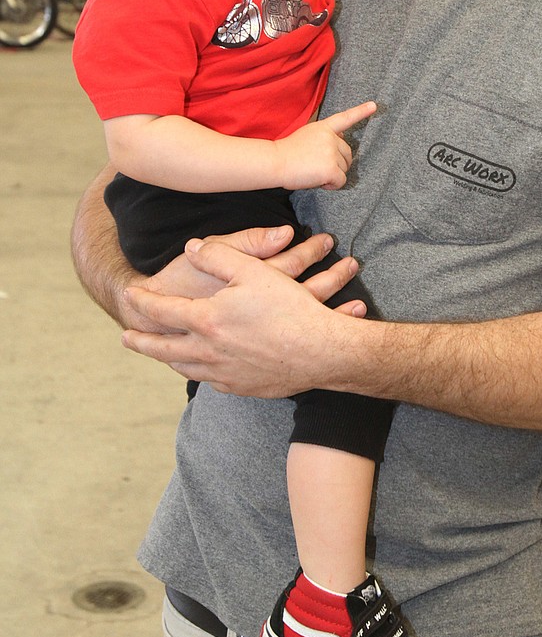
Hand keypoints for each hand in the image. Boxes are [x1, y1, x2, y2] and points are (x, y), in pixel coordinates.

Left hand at [121, 236, 366, 394]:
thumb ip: (218, 255)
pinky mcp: (242, 387)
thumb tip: (192, 249)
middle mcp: (208, 351)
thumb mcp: (252, 269)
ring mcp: (224, 373)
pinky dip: (198, 372)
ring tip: (159, 354)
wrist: (321, 353)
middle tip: (125, 338)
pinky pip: (210, 381)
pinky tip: (201, 368)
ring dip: (167, 359)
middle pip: (162, 349)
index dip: (141, 302)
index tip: (129, 295)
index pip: (162, 311)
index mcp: (206, 320)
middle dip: (141, 342)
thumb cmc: (289, 308)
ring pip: (184, 368)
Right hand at [275, 101, 376, 189]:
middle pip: (348, 154)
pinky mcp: (331, 168)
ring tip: (313, 171)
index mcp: (323, 128)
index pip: (345, 118)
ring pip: (344, 169)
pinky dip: (331, 185)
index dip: (361, 112)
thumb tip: (340, 142)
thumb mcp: (307, 136)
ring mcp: (332, 152)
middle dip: (337, 164)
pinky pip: (340, 181)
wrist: (275, 161)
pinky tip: (317, 180)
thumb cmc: (287, 153)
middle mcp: (330, 137)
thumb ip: (323, 137)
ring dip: (332, 174)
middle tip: (317, 166)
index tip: (374, 106)